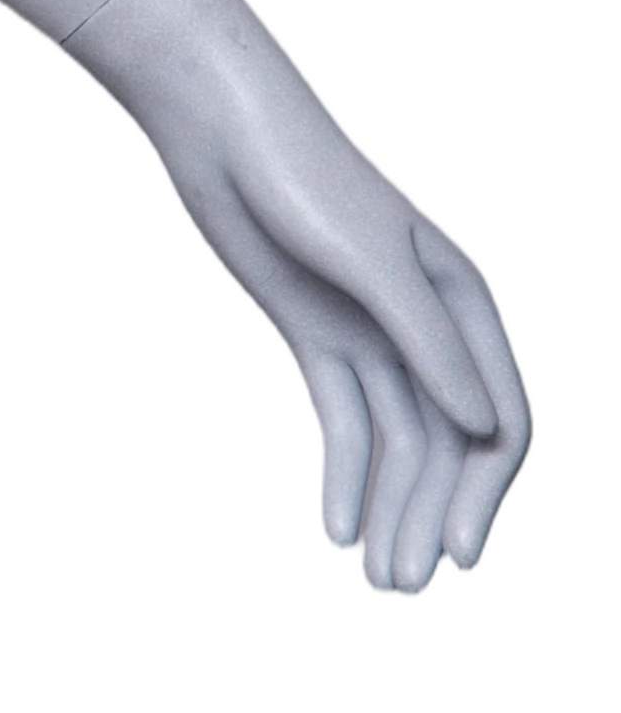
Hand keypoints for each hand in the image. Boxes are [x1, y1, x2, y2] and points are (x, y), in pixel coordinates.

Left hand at [67, 0, 535, 601]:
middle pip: (444, 444)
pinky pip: (342, 422)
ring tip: (372, 583)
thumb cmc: (303, 173)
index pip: (496, 418)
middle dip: (428, 518)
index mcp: (464, 302)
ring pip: (393, 444)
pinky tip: (330, 531)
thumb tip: (487, 431)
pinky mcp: (317, 336)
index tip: (455, 554)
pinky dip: (338, 478)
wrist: (217, 122)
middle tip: (402, 590)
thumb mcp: (373, 260)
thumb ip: (430, 342)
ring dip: (386, 511)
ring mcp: (370, 332)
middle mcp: (427, 325)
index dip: (481, 493)